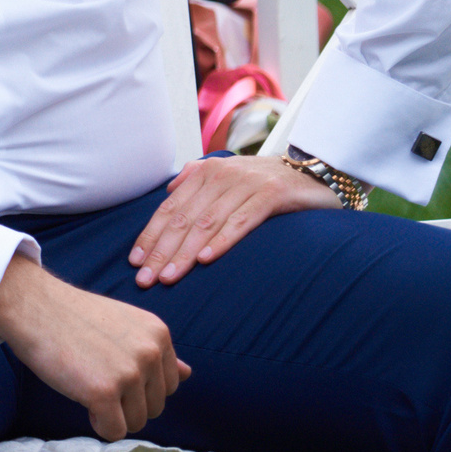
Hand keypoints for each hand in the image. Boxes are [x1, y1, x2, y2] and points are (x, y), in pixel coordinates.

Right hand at [0, 255, 188, 441]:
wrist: (29, 302)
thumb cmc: (71, 315)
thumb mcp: (124, 325)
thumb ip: (156, 352)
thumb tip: (188, 373)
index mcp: (158, 334)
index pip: (169, 386)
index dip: (137, 384)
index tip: (108, 364)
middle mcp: (150, 352)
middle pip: (154, 408)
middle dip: (125, 402)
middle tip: (93, 372)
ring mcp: (128, 373)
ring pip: (135, 422)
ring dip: (110, 412)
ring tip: (84, 380)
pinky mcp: (104, 392)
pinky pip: (113, 431)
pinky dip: (97, 423)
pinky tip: (79, 395)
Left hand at [129, 154, 336, 288]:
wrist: (316, 172)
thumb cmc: (267, 183)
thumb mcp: (228, 178)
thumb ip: (197, 181)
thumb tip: (169, 192)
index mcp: (205, 172)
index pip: (170, 209)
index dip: (150, 236)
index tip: (135, 262)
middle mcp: (221, 175)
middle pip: (184, 219)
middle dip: (161, 251)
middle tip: (145, 279)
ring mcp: (246, 183)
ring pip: (207, 223)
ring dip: (184, 253)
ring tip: (169, 277)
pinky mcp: (272, 194)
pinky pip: (241, 221)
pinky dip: (222, 240)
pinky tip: (206, 259)